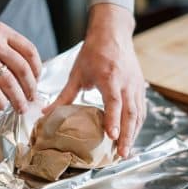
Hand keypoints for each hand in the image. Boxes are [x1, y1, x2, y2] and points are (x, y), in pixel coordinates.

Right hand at [0, 5, 41, 112]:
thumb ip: (2, 45)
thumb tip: (22, 70)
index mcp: (0, 30)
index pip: (29, 51)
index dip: (37, 69)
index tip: (37, 81)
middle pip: (22, 69)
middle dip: (31, 88)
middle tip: (32, 99)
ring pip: (9, 81)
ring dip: (18, 98)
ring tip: (21, 108)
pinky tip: (1, 106)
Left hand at [44, 4, 145, 156]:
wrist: (113, 34)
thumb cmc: (94, 52)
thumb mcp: (77, 73)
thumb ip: (64, 96)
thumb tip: (46, 113)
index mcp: (110, 77)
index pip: (114, 102)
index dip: (113, 120)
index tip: (111, 136)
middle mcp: (126, 83)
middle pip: (130, 113)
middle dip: (127, 135)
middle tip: (122, 154)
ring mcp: (136, 86)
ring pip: (138, 114)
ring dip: (133, 133)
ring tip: (126, 151)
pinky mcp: (140, 87)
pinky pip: (141, 109)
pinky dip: (137, 125)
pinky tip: (132, 136)